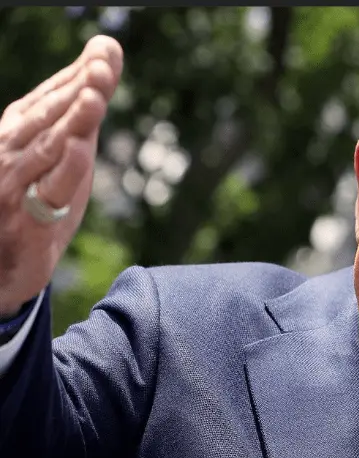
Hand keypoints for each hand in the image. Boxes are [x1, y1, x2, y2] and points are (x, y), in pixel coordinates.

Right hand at [0, 36, 122, 317]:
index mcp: (18, 132)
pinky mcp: (29, 219)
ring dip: (72, 121)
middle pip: (49, 116)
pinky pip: (49, 190)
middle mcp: (12, 153)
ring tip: (94, 96)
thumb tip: (106, 56)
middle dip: (77, 88)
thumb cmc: (36, 197)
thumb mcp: (63, 151)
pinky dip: (66, 168)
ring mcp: (17, 184)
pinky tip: (81, 149)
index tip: (106, 51)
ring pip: (48, 147)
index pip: (50, 96)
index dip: (78, 73)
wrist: (5, 263)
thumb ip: (84, 109)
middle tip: (102, 65)